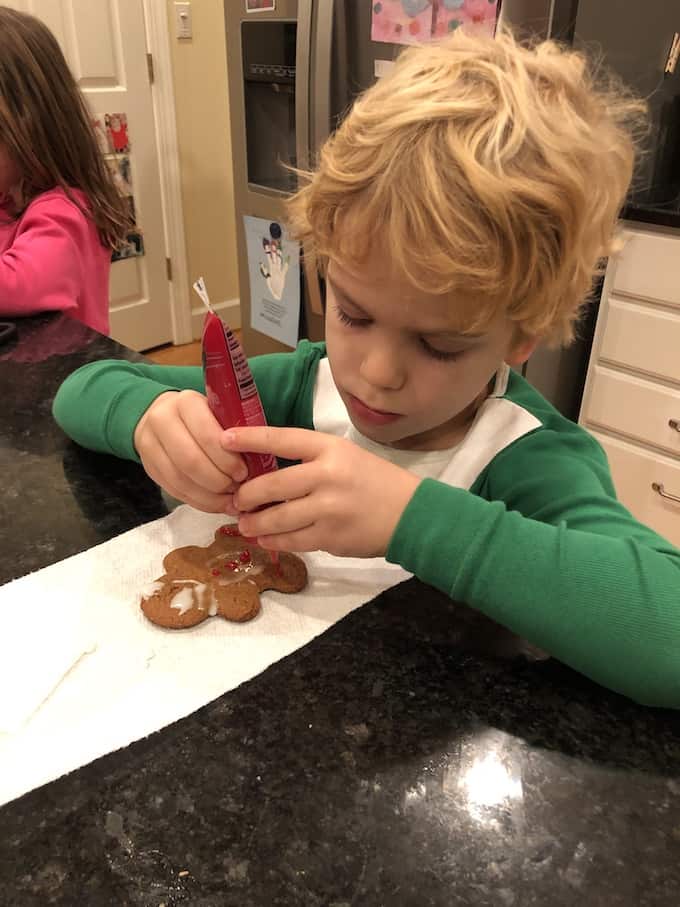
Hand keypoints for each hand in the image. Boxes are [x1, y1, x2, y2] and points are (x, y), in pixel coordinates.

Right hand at [133, 391, 248, 511]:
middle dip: (219, 480)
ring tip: (231, 500)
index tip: (244, 472)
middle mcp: (162, 421)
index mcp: (186, 402)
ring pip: (181, 479)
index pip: (206, 435)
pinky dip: (199, 501)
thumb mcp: (218, 412)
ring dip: (210, 496)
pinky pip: (175, 490)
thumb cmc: (202, 416)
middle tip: (238, 488)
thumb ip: (233, 432)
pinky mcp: (149, 467)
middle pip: (191, 461)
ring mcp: (150, 445)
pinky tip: (217, 504)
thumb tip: (257, 465)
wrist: (160, 416)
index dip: (227, 459)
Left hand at [222, 426, 421, 557]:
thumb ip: (309, 461)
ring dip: (255, 523)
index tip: (224, 438)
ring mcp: (329, 508)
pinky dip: (274, 541)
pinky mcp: (331, 537)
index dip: (250, 439)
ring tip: (244, 524)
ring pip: (277, 517)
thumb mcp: (345, 457)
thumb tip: (265, 473)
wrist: (410, 514)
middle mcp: (327, 476)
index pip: (282, 439)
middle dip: (247, 495)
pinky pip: (292, 540)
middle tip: (235, 500)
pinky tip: (265, 539)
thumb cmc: (374, 481)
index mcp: (330, 449)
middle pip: (272, 484)